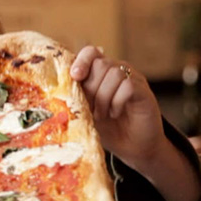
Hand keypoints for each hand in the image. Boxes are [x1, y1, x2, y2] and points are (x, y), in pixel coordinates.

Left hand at [69, 46, 166, 169]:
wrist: (134, 148)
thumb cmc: (108, 129)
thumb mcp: (86, 113)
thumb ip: (76, 98)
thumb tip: (57, 91)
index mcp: (101, 73)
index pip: (91, 52)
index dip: (82, 61)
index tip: (75, 76)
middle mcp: (118, 71)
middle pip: (100, 63)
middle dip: (91, 88)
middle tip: (91, 109)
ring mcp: (133, 79)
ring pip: (114, 73)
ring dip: (103, 97)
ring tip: (102, 114)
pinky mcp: (143, 90)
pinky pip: (128, 86)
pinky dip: (117, 101)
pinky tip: (115, 113)